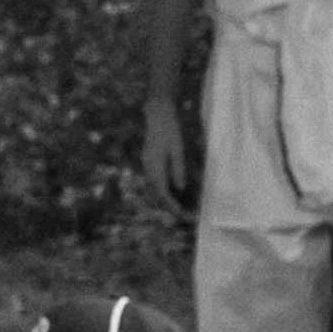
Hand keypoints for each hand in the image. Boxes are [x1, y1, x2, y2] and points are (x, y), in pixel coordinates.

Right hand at [139, 88, 197, 214]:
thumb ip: (178, 169)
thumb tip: (180, 189)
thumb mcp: (178, 149)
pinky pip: (154, 184)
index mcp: (155, 167)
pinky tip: (173, 196)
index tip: (185, 216)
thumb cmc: (170, 129)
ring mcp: (147, 166)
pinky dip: (163, 193)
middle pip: (157, 196)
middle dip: (170, 209)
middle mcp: (148, 169)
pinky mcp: (149, 163)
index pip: (163, 194)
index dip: (173, 207)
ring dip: (166, 202)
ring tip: (181, 210)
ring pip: (154, 191)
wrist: (157, 114)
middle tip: (186, 217)